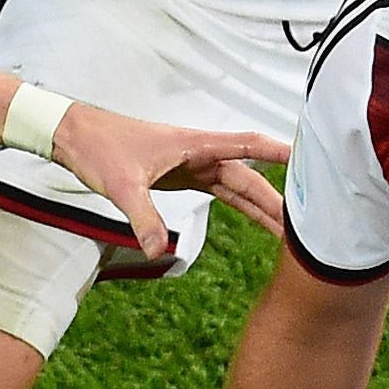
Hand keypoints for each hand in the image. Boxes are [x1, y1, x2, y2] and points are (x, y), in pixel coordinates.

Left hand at [48, 105, 288, 258]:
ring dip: (263, 206)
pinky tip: (259, 219)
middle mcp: (200, 153)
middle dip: (278, 198)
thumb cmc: (99, 148)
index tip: (313, 156)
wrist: (75, 137)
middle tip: (307, 225)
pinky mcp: (184, 176)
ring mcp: (193, 165)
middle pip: (248, 177)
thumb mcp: (121, 185)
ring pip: (238, 186)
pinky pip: (221, 192)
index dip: (280, 152)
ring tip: (291, 230)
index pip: (247, 145)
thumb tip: (159, 251)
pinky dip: (241, 204)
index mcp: (193, 145)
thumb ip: (144, 218)